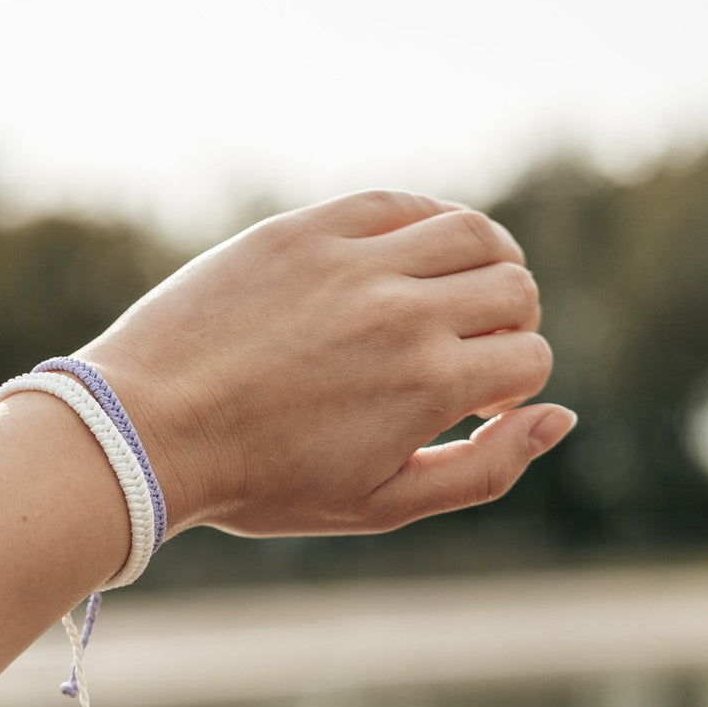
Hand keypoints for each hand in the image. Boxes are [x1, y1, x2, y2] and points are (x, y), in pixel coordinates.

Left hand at [82, 190, 574, 537]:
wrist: (147, 430)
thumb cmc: (259, 480)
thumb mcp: (380, 504)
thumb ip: (483, 469)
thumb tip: (560, 418)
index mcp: (429, 383)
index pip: (529, 358)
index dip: (510, 387)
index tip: (470, 402)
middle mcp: (403, 310)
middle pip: (514, 288)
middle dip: (505, 326)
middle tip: (461, 352)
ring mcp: (352, 260)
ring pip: (472, 231)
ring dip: (483, 262)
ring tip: (448, 295)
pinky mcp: (302, 229)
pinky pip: (397, 202)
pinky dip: (421, 223)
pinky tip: (402, 259)